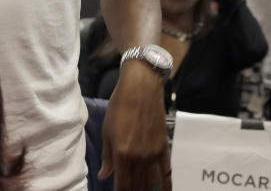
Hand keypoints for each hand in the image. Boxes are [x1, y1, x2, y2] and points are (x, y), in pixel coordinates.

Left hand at [101, 61, 171, 189]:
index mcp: (122, 154)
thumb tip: (103, 175)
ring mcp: (153, 155)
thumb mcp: (107, 131)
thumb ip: (107, 156)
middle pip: (137, 186)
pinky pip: (167, 173)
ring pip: (150, 182)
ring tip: (140, 189)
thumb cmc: (119, 107)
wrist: (141, 89)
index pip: (122, 185)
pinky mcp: (164, 149)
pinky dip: (166, 186)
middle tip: (128, 189)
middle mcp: (139, 158)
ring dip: (145, 189)